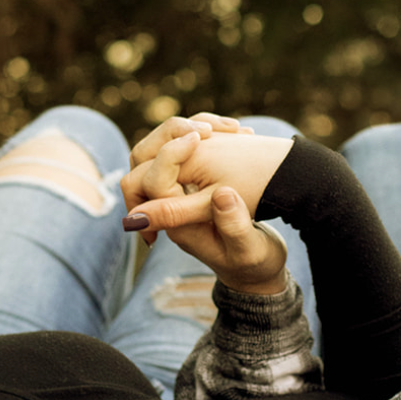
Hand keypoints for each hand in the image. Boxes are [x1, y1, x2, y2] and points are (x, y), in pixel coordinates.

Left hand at [120, 118, 293, 293]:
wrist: (258, 271)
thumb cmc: (255, 263)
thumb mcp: (249, 248)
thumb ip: (234, 225)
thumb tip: (221, 194)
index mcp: (176, 222)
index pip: (148, 181)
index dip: (169, 154)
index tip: (202, 138)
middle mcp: (169, 207)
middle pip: (142, 162)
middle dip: (170, 135)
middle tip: (208, 128)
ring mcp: (178, 197)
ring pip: (159, 153)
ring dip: (185, 132)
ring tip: (226, 128)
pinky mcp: (192, 188)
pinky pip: (179, 154)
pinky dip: (198, 137)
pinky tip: (230, 133)